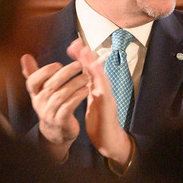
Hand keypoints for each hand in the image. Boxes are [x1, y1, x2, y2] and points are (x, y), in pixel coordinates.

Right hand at [20, 53, 88, 160]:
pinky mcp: (61, 120)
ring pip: (61, 96)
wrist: (57, 129)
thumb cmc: (51, 104)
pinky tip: (86, 90)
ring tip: (86, 77)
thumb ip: (34, 72)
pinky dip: (77, 97)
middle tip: (79, 65)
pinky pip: (68, 107)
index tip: (58, 64)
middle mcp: (40, 103)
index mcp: (35, 93)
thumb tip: (26, 56)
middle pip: (50, 86)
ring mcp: (49, 113)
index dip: (44, 71)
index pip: (32, 81)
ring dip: (75, 84)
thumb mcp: (41, 89)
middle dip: (65, 73)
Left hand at [67, 39, 132, 168]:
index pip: (88, 70)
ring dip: (93, 64)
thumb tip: (83, 79)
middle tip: (77, 42)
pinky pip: (105, 91)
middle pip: (94, 70)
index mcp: (96, 89)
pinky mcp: (109, 105)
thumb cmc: (100, 123)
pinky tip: (95, 72)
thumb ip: (88, 90)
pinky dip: (100, 80)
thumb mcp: (92, 103)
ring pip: (100, 77)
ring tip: (85, 52)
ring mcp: (107, 96)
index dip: (81, 58)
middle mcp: (103, 89)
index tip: (73, 45)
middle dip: (86, 55)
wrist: (109, 140)